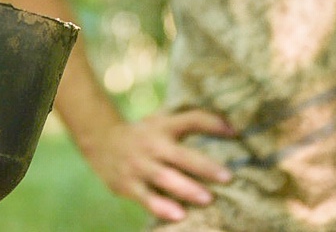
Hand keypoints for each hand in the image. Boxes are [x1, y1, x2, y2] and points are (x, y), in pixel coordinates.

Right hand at [82, 109, 235, 222]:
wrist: (100, 140)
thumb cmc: (144, 133)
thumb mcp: (162, 121)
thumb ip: (192, 122)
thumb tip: (232, 128)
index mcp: (163, 127)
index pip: (190, 120)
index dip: (211, 123)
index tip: (235, 132)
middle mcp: (152, 145)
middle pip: (180, 155)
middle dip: (204, 167)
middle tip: (227, 177)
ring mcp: (139, 166)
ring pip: (164, 178)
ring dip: (186, 189)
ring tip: (207, 199)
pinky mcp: (128, 185)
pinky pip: (146, 198)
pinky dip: (161, 207)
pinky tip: (178, 215)